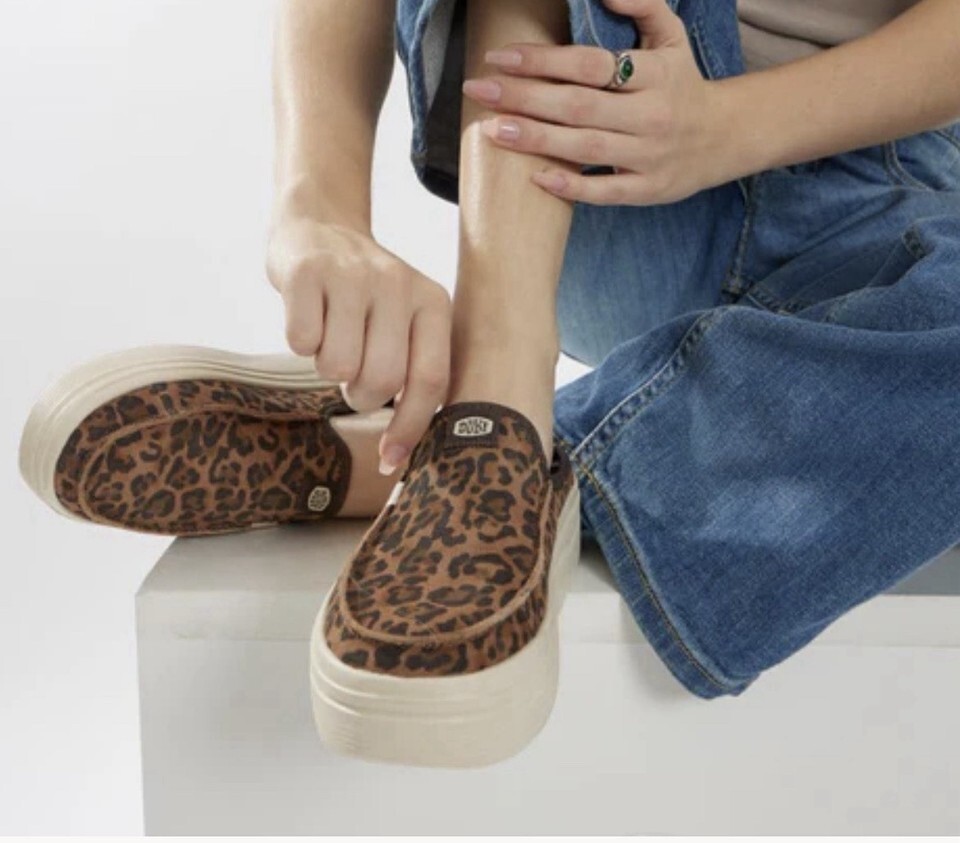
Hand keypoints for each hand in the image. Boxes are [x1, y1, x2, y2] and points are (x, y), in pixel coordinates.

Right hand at [266, 211, 451, 473]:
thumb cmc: (366, 295)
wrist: (319, 225)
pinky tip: (308, 318)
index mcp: (433, 303)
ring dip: (327, 367)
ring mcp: (352, 275)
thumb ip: (416, 372)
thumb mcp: (407, 321)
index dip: (409, 428)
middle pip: (382, 380)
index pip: (431, 381)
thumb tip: (401, 454)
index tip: (389, 460)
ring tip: (331, 338)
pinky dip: (299, 343)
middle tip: (350, 376)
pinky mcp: (307, 271)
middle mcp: (398, 285)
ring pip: (338, 366)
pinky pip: (300, 342)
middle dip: (359, 396)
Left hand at [461, 0, 730, 205]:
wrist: (724, 138)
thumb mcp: (671, 37)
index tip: (499, 57)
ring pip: (585, 149)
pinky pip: (604, 192)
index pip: (589, 64)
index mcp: (655, 73)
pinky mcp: (647, 190)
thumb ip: (642, 6)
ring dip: (536, 140)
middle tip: (480, 91)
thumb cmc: (682, 84)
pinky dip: (570, 187)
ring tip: (493, 130)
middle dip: (524, 97)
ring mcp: (649, 156)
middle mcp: (652, 114)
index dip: (541, 60)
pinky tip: (535, 178)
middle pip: (578, 106)